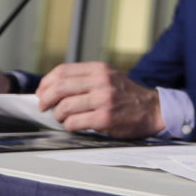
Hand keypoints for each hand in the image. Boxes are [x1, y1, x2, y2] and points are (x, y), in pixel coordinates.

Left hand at [36, 62, 164, 138]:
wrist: (152, 110)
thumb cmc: (127, 96)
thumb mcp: (108, 78)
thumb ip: (84, 79)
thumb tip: (51, 88)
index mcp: (100, 69)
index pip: (62, 71)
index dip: (46, 83)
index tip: (42, 92)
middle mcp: (102, 82)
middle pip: (59, 88)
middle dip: (45, 100)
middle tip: (44, 107)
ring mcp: (104, 100)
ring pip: (64, 107)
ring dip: (59, 115)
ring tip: (65, 118)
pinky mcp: (105, 118)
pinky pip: (74, 123)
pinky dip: (69, 126)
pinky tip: (76, 125)